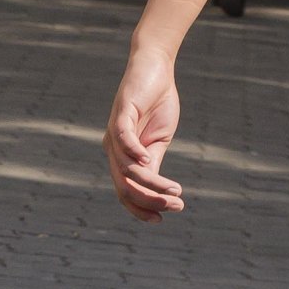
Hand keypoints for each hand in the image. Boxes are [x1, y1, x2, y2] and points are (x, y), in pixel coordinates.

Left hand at [104, 43, 184, 219]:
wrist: (155, 68)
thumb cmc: (157, 104)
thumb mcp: (158, 140)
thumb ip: (153, 163)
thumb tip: (157, 191)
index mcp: (122, 157)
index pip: (125, 192)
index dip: (141, 209)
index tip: (161, 219)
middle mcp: (113, 147)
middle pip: (124, 186)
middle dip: (149, 201)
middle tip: (176, 206)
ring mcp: (115, 130)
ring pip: (126, 168)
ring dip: (151, 183)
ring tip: (175, 190)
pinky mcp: (121, 112)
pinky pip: (123, 137)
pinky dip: (133, 152)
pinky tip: (149, 161)